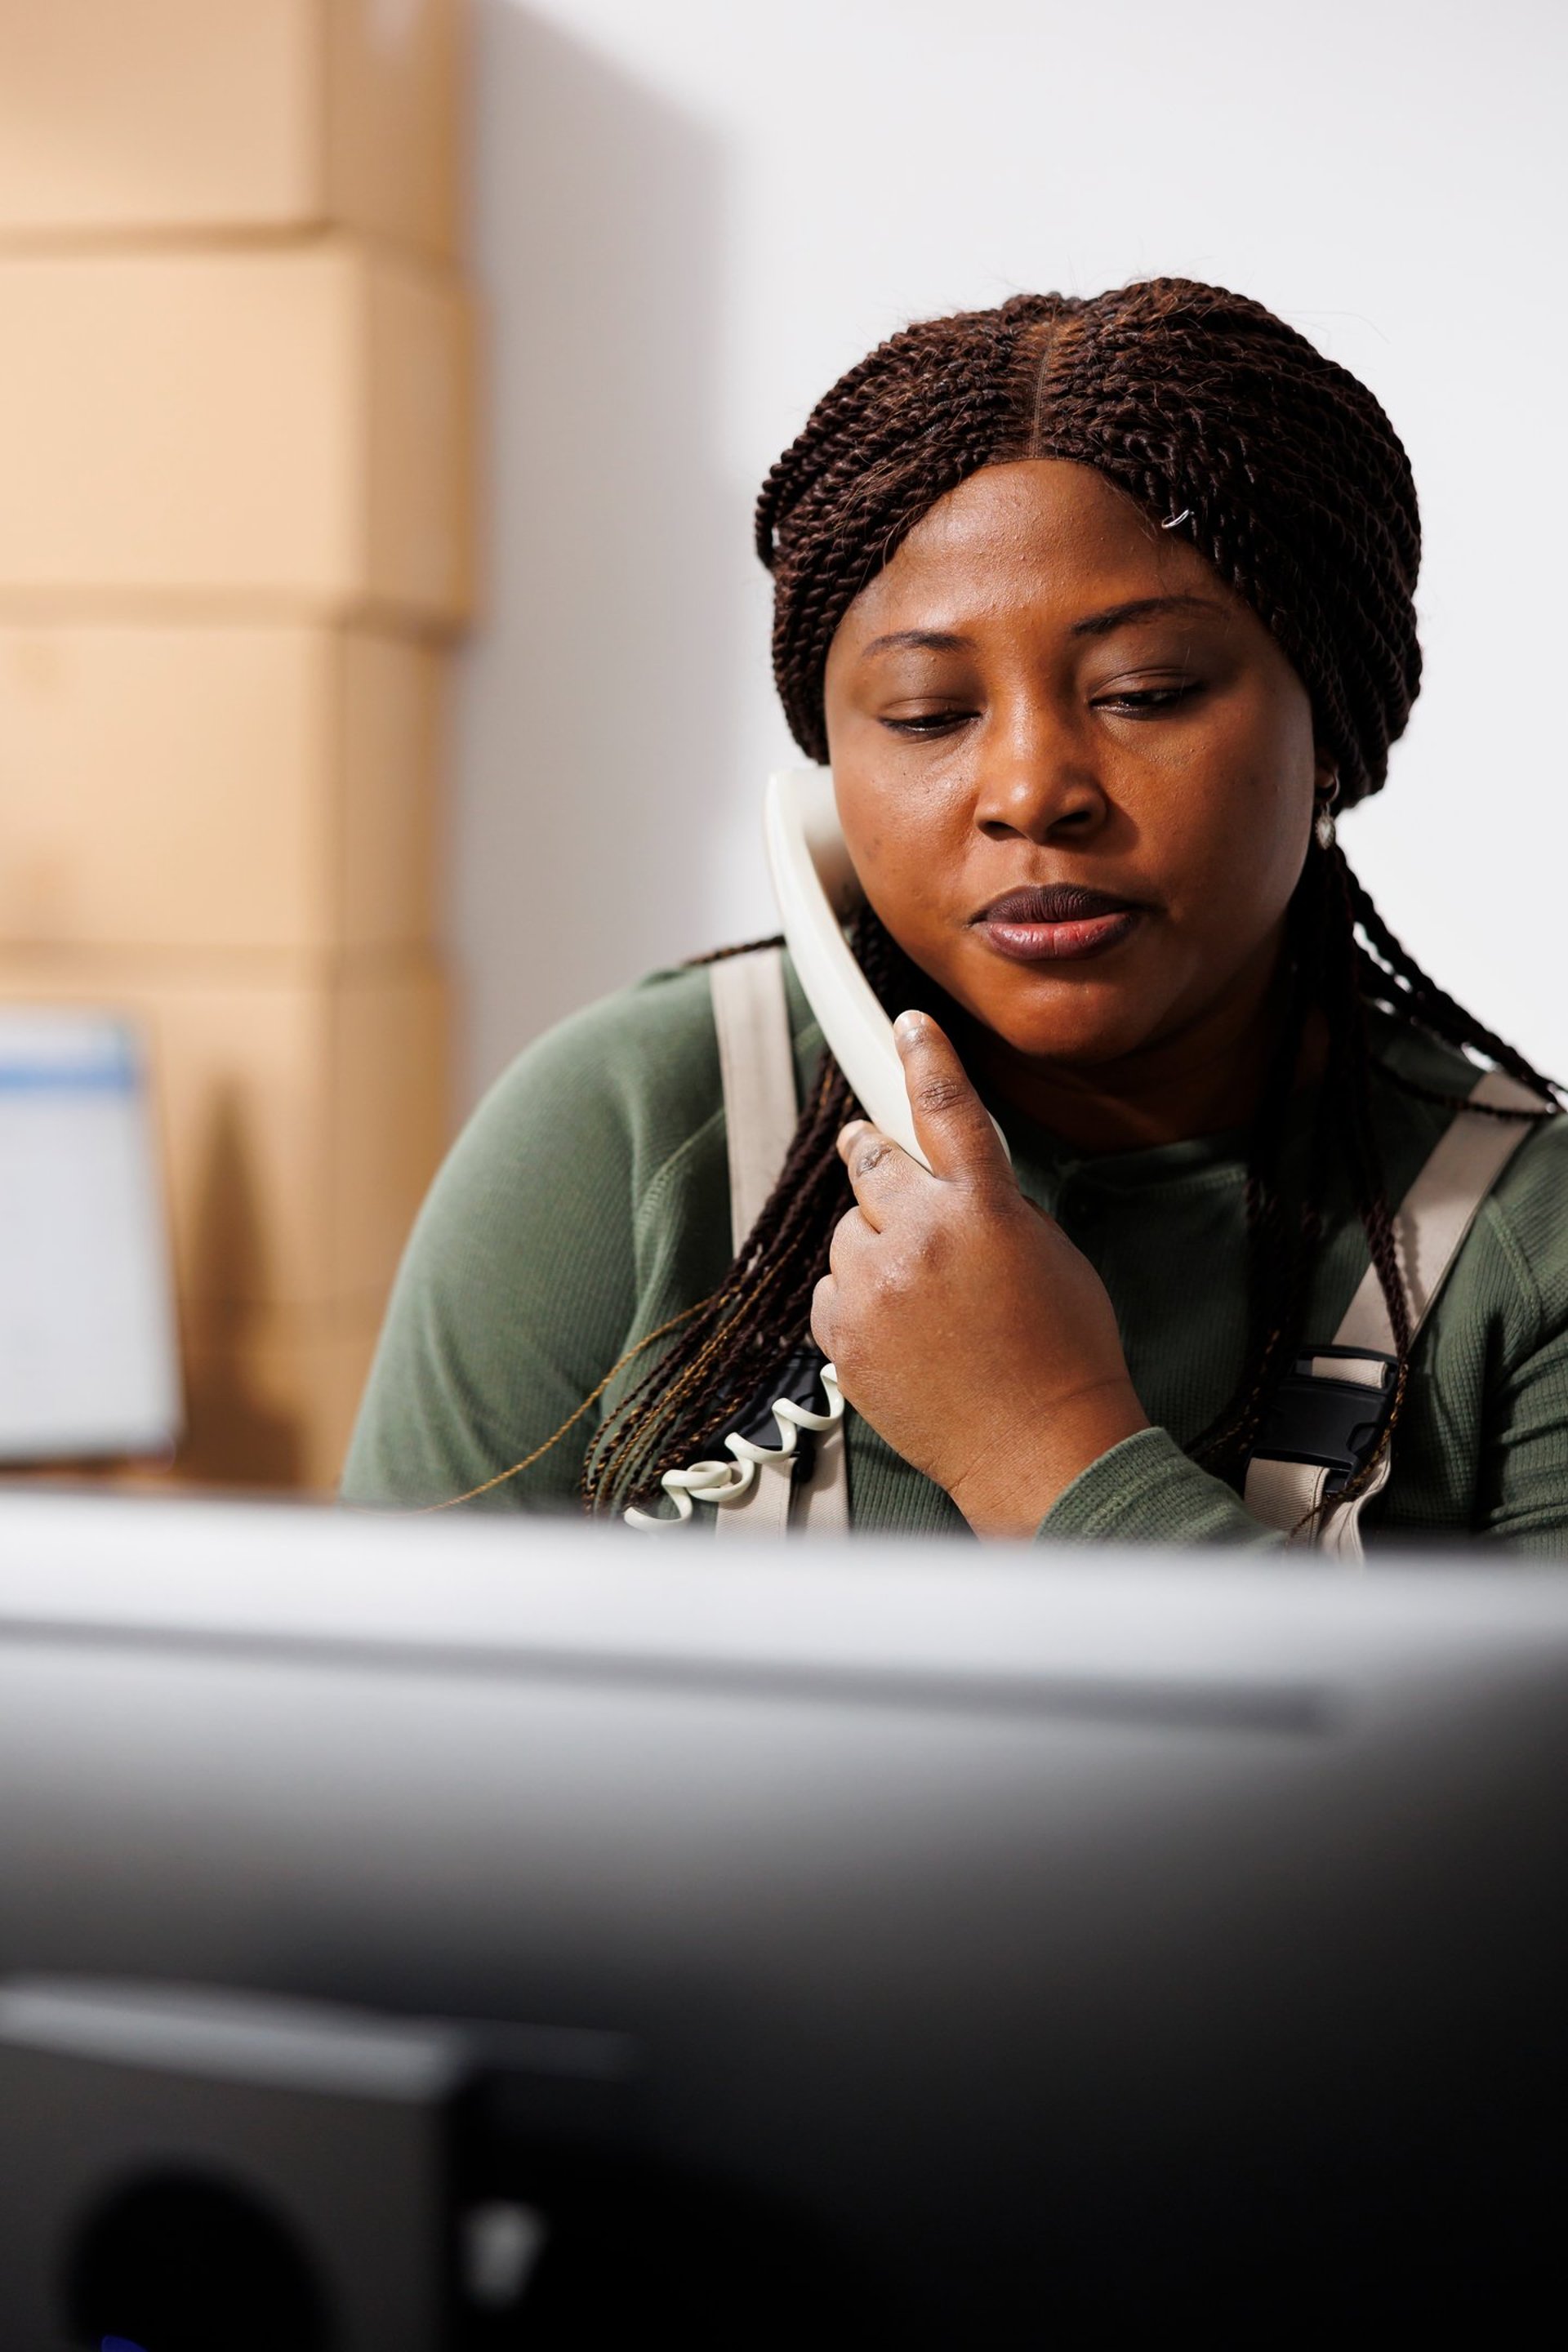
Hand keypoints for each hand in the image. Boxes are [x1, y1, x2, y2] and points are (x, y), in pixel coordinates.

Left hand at [810, 1011, 1147, 1537]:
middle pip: (870, 1161)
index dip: (923, 1056)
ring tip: (925, 1297)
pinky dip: (858, 1300)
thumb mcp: (1052, 1255)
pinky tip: (904, 1330)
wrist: (1042, 1452)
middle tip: (886, 1173)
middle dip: (876, 1159)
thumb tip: (951, 1186)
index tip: (905, 1024)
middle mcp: (921, 1239)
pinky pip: (831, 1291)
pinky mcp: (845, 1336)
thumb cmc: (1064, 1358)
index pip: (944, 1108)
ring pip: (848, 1233)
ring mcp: (876, 1289)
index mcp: (984, 1209)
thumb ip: (995, 1206)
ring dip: (876, 1247)